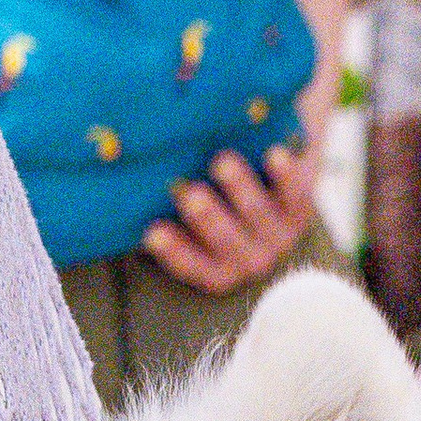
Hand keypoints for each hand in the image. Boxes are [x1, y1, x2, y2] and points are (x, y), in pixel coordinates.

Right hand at [141, 142, 317, 294]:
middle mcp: (249, 260)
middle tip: (189, 194)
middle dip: (207, 220)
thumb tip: (118, 194)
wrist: (273, 172)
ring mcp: (278, 236)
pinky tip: (275, 153)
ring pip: (259, 216)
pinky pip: (297, 193)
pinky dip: (286, 175)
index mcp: (218, 267)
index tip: (151, 232)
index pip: (193, 267)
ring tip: (222, 162)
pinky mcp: (302, 207)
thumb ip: (161, 208)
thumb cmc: (214, 196)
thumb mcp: (189, 211)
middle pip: (227, 244)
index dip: (174, 253)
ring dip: (240, 189)